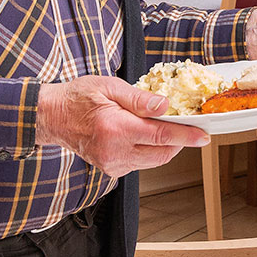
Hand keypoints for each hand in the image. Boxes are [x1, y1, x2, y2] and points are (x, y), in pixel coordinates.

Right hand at [36, 75, 207, 177]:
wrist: (52, 117)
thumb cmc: (78, 97)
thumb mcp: (109, 87)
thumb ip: (139, 99)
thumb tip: (164, 106)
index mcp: (115, 129)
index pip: (161, 136)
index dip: (186, 136)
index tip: (204, 136)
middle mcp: (115, 151)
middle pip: (161, 153)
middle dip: (178, 141)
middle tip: (185, 125)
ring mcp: (112, 164)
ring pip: (152, 160)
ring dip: (164, 146)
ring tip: (162, 126)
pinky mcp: (110, 169)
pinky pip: (140, 163)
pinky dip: (148, 150)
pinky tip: (142, 135)